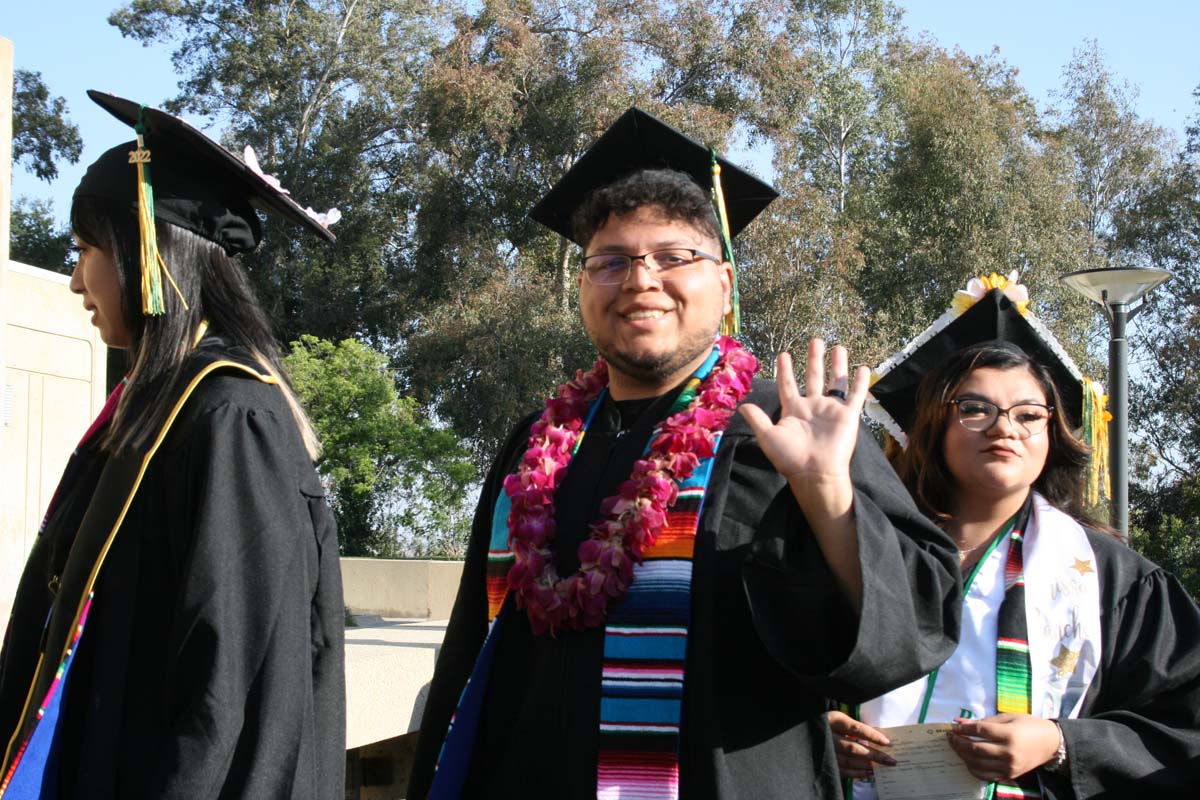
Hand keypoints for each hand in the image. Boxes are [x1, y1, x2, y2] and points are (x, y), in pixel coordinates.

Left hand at [739, 340, 869, 483]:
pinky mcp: (847, 416)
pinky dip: (859, 382)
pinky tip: (862, 367)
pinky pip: (855, 395)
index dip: (785, 370)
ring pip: (835, 381)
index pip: (788, 384)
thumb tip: (740, 406)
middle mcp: (812, 407)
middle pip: (813, 377)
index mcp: (793, 410)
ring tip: (838, 347)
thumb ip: (757, 419)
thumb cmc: (790, 458)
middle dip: (814, 359)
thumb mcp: (768, 436)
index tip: (783, 354)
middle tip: (815, 341)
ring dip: (837, 365)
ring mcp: (831, 410)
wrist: (815, 473)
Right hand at [828, 711, 895, 779]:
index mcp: (834, 720)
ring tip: (879, 768)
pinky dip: (855, 773)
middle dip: (874, 755)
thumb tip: (879, 735)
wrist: (809, 727)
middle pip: (853, 747)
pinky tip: (868, 773)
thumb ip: (856, 727)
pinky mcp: (824, 761)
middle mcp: (828, 735)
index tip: (888, 743)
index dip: (872, 736)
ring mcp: (825, 750)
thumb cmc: (829, 723)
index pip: (856, 729)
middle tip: (890, 761)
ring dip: (865, 765)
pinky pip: (841, 770)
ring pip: (847, 760)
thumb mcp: (840, 719)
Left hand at [947, 714, 1060, 781]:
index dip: (963, 729)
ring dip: (963, 755)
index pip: (980, 731)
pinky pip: (985, 775)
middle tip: (951, 737)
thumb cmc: (1029, 726)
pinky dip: (973, 768)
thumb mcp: (1009, 717)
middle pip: (976, 749)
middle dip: (959, 743)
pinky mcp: (1009, 775)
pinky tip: (968, 759)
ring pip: (978, 764)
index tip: (953, 727)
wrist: (1050, 744)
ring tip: (957, 747)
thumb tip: (960, 722)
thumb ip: (984, 721)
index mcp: (1009, 734)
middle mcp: (1008, 753)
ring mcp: (1009, 767)